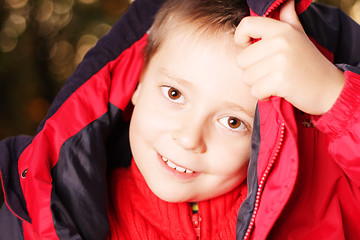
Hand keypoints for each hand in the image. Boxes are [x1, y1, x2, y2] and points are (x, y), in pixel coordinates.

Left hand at [234, 0, 344, 114]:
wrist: (330, 88)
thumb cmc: (310, 64)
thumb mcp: (299, 36)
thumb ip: (288, 20)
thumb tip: (285, 3)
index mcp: (282, 29)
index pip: (246, 25)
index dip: (241, 39)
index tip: (250, 48)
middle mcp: (280, 42)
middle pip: (242, 59)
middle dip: (251, 71)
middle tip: (269, 73)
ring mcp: (280, 61)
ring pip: (247, 77)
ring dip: (257, 84)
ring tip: (274, 81)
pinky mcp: (280, 81)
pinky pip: (255, 91)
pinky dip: (263, 95)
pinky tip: (275, 91)